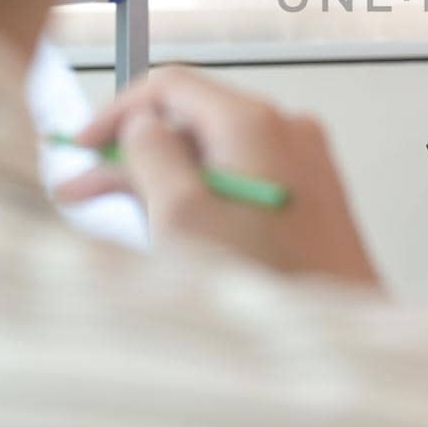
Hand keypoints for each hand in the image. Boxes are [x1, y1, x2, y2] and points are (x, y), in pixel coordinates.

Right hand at [56, 65, 376, 285]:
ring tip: (129, 218)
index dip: (119, 113)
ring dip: (168, 179)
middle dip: (138, 154)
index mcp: (255, 122)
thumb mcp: (181, 214)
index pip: (171, 86)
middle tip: (90, 190)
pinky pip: (245, 177)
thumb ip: (151, 155)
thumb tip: (142, 125)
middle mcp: (287, 130)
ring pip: (217, 153)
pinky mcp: (311, 194)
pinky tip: (179, 228)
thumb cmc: (268, 285)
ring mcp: (304, 161)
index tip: (86, 147)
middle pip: (194, 121)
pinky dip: (206, 195)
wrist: (340, 339)